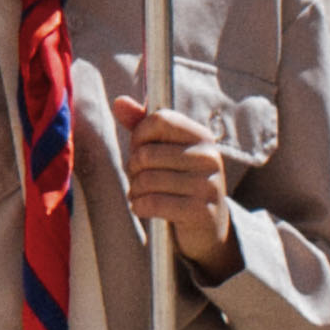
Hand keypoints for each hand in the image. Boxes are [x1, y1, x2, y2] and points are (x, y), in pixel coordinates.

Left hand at [109, 87, 236, 245]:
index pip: (159, 120)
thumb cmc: (177, 183)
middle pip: (147, 153)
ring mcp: (208, 185)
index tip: (139, 150)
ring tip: (141, 194)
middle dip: (133, 168)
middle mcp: (210, 158)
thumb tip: (119, 102)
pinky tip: (143, 208)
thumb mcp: (162, 151)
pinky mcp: (200, 211)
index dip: (139, 136)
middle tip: (139, 178)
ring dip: (135, 190)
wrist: (205, 228)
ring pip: (147, 179)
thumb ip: (141, 126)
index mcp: (202, 137)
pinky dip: (140, 206)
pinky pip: (153, 202)